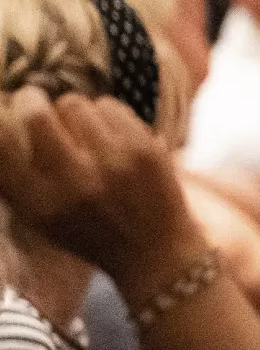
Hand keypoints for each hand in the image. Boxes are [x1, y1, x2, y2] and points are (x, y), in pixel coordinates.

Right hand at [0, 90, 200, 290]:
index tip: (4, 111)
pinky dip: (104, 114)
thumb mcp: (38, 216)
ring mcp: (113, 163)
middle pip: (36, 115)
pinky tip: (109, 135)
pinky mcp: (145, 149)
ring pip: (74, 104)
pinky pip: (109, 106)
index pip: (1, 145)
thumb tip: (0, 119)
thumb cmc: (87, 231)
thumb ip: (13, 177)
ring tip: (79, 130)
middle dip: (31, 100)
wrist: (153, 249)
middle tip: (33, 101)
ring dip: (71, 111)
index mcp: (39, 204)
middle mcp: (74, 183)